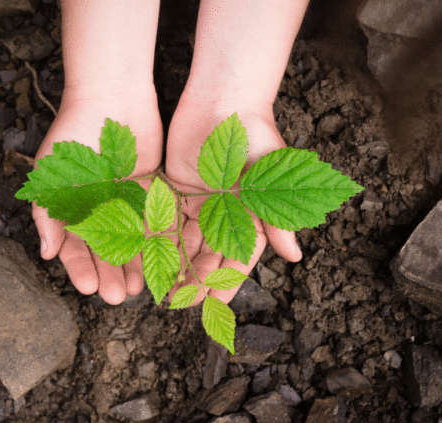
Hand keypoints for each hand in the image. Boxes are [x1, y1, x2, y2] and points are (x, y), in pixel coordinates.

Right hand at [32, 88, 161, 304]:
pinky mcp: (154, 192)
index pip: (76, 248)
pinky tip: (162, 262)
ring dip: (135, 266)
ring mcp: (129, 203)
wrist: (111, 98)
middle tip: (117, 296)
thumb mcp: (52, 176)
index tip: (89, 287)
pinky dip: (159, 243)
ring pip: (133, 243)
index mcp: (75, 210)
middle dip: (111, 275)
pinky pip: (157, 222)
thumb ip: (48, 215)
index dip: (81, 269)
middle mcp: (102, 211)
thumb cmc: (74, 133)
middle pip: (106, 252)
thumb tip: (47, 254)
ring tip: (139, 287)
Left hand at [164, 96, 301, 306]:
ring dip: (174, 265)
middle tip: (178, 302)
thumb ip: (276, 218)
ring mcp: (200, 204)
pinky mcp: (177, 191)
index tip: (212, 304)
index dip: (225, 281)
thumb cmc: (254, 135)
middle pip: (209, 255)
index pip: (238, 258)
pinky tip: (146, 258)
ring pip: (185, 243)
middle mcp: (225, 215)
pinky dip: (158, 239)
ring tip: (160, 288)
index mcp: (251, 216)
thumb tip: (295, 257)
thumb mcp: (268, 178)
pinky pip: (166, 221)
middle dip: (195, 279)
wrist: (223, 100)